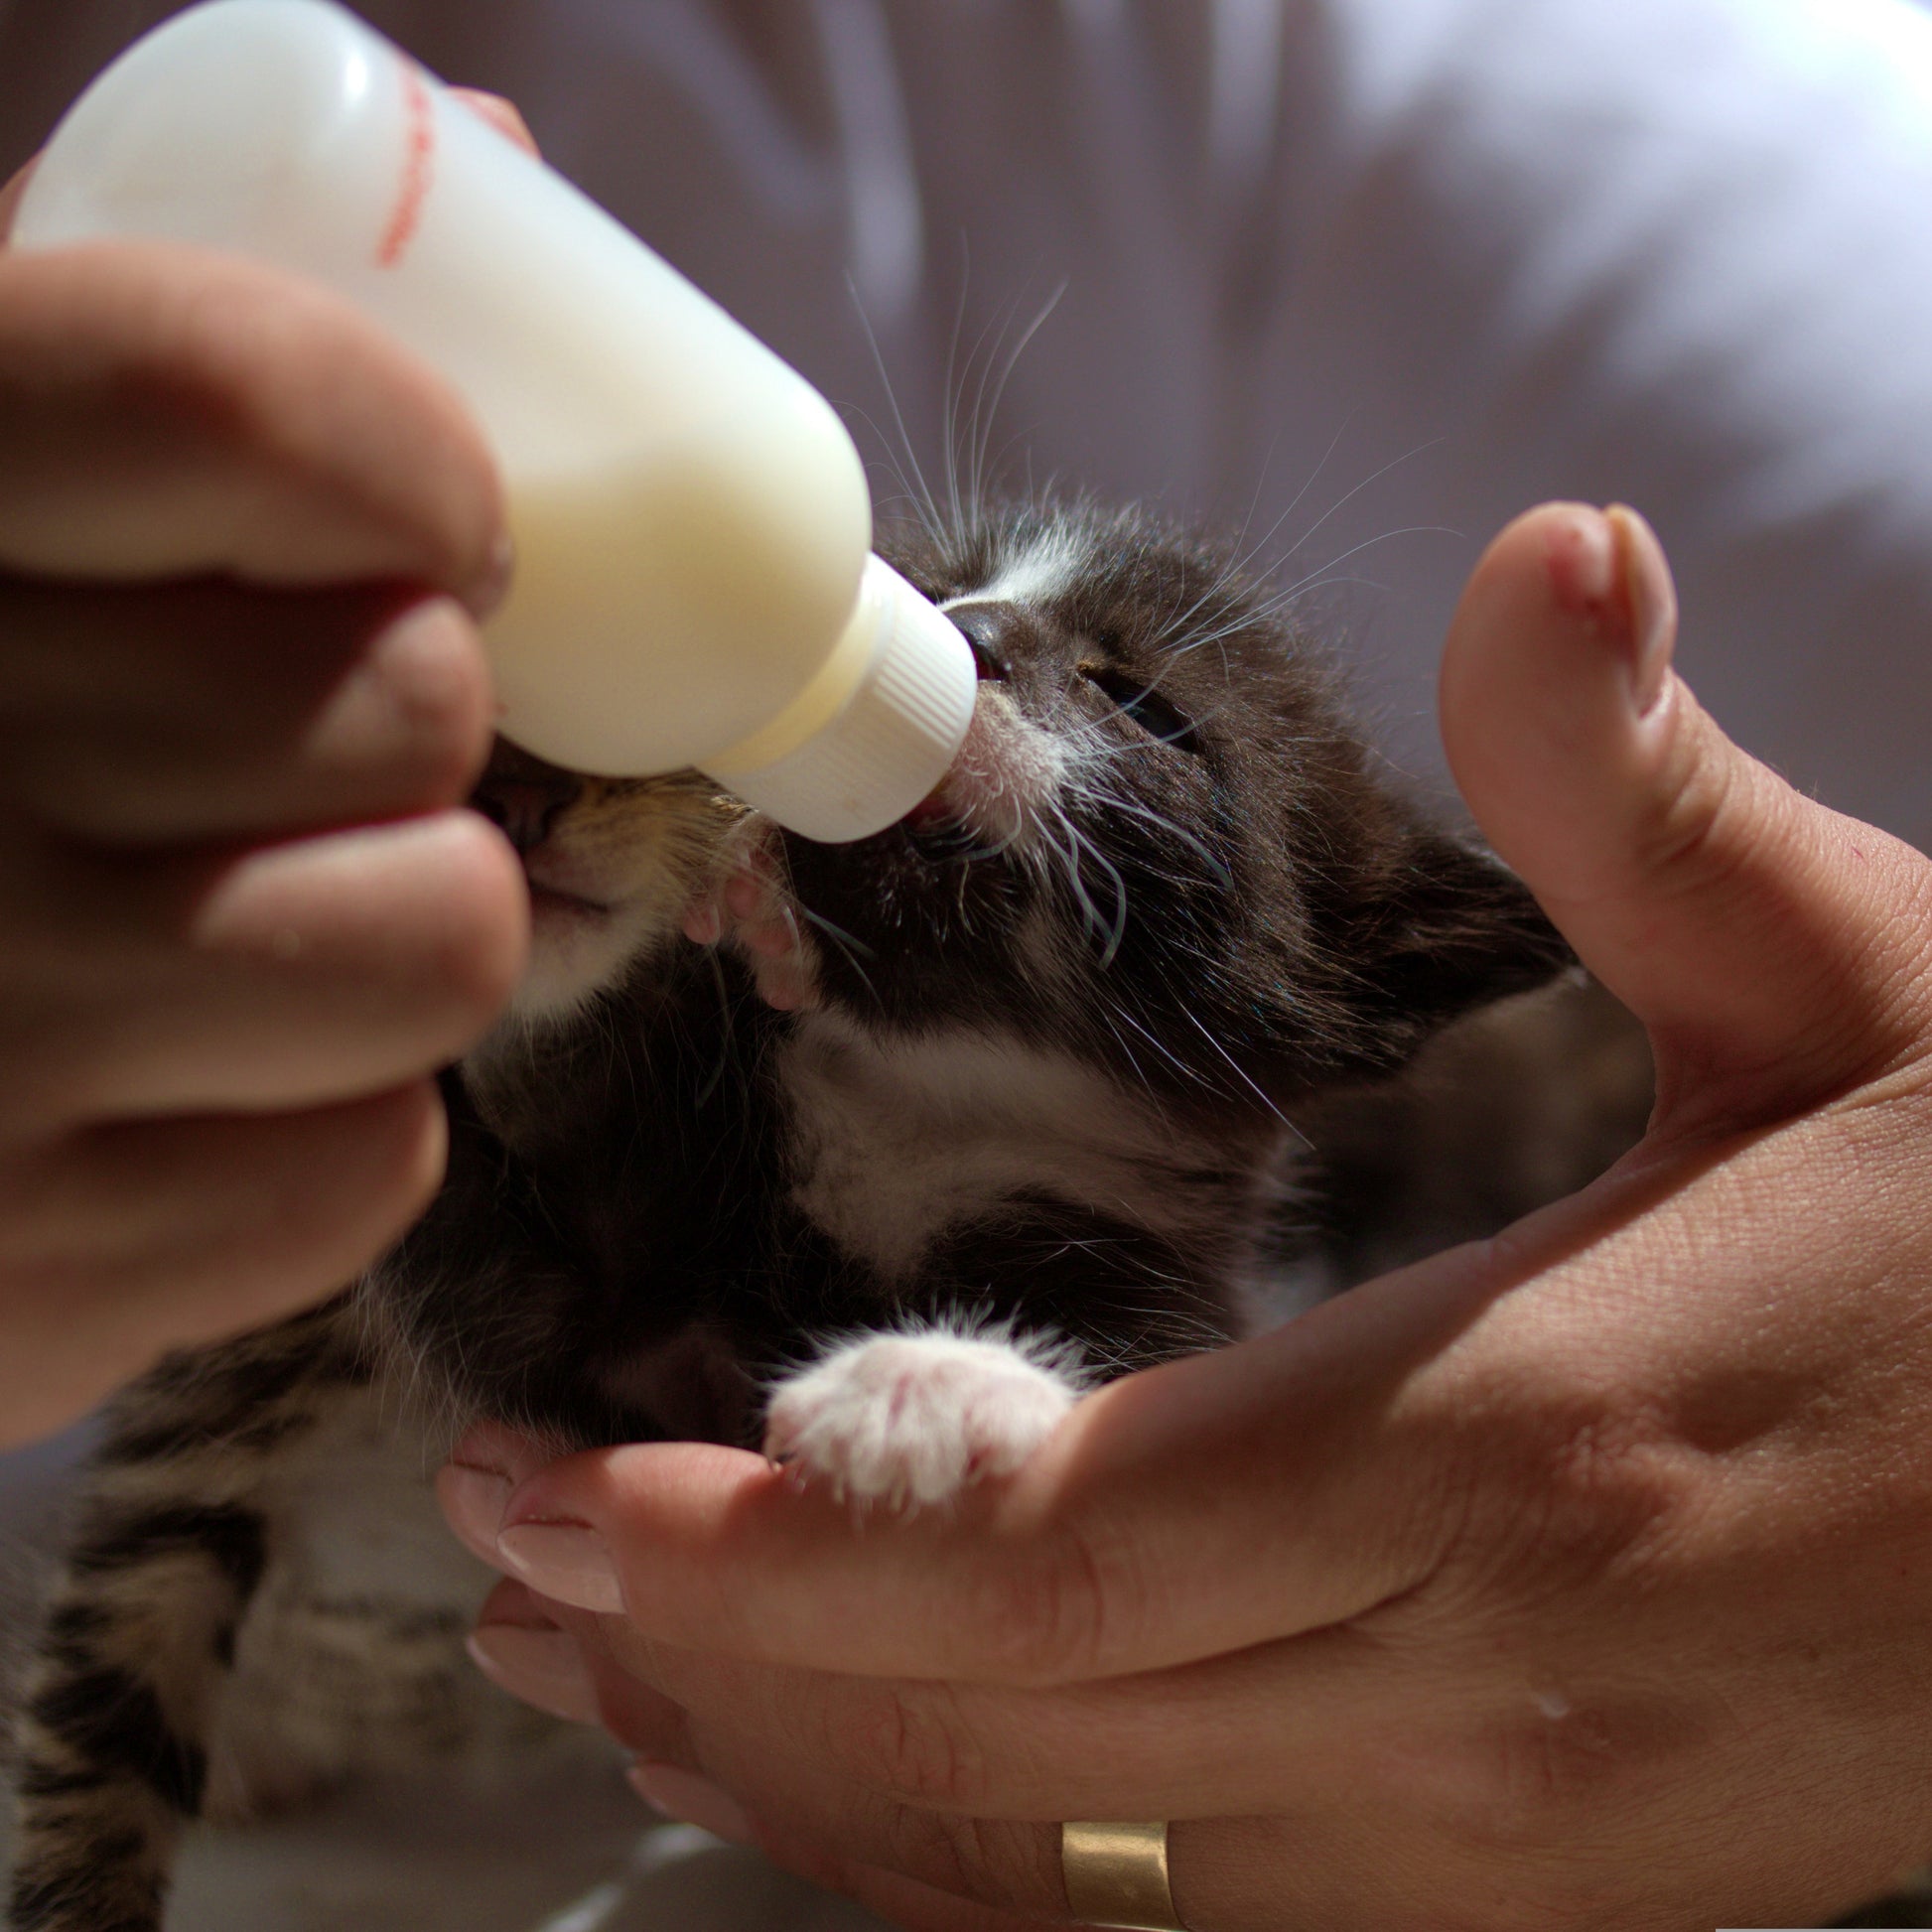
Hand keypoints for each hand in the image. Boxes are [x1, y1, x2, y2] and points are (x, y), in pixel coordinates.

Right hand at [0, 89, 539, 1447]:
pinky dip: (326, 1129)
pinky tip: (189, 1094)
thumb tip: (503, 152)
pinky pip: (375, 1160)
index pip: (235, 398)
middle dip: (404, 727)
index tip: (446, 525)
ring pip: (445, 935)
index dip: (413, 461)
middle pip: (406, 700)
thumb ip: (167, 341)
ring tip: (254, 922)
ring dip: (401, 922)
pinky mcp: (30, 1283)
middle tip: (288, 753)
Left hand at [440, 502, 1931, 1929]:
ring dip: (801, 1770)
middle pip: (1004, 1722)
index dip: (772, 1539)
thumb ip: (1653, 805)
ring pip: (1065, 1866)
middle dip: (716, 1645)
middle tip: (508, 1544)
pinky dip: (971, 1864)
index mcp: (1515, 1440)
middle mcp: (1475, 1692)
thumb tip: (1551, 555)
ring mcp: (1498, 1847)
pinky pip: (1178, 1930)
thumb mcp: (1864, 991)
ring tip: (598, 1673)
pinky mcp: (1529, 1907)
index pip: (1046, 1545)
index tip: (573, 1477)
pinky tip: (843, 1785)